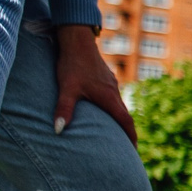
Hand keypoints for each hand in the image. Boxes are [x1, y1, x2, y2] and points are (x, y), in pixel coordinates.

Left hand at [54, 24, 136, 143]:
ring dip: (120, 119)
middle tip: (127, 146)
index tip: (134, 150)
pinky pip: (113, 97)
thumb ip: (64, 110)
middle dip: (127, 131)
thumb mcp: (67, 89)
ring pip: (119, 105)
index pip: (125, 121)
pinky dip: (113, 108)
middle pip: (125, 115)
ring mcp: (111, 83)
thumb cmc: (72, 64)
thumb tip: (58, 131)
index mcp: (109, 97)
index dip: (131, 136)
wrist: (77, 40)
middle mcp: (114, 91)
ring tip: (115, 131)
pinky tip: (103, 109)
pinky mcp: (105, 78)